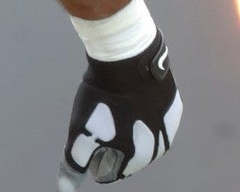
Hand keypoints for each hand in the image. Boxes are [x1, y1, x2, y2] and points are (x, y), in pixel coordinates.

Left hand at [58, 30, 181, 189]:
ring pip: (154, 144)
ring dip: (139, 143)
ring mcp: (168, 126)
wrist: (128, 61)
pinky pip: (164, 123)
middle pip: (136, 160)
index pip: (113, 172)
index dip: (99, 167)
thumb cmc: (100, 97)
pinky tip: (143, 118)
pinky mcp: (174, 108)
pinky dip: (151, 123)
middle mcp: (156, 145)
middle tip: (108, 154)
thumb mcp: (81, 130)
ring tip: (125, 138)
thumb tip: (65, 189)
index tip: (91, 163)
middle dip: (120, 159)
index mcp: (134, 155)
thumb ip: (74, 161)